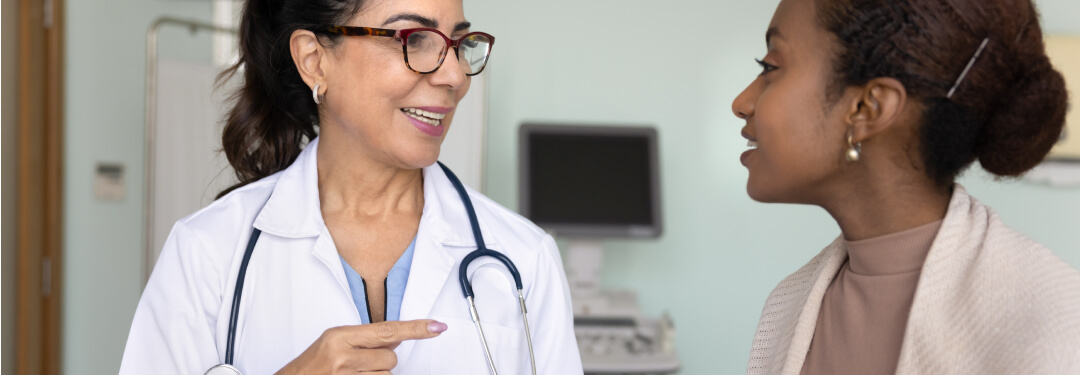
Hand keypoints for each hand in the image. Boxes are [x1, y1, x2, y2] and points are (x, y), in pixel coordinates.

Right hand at [275, 319, 446, 374]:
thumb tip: (397, 339)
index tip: (438, 327)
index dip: (416, 329)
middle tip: (360, 364)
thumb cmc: (311, 366)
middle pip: (390, 359)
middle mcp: (342, 356)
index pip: (387, 330)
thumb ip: (365, 339)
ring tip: (352, 373)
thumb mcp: (333, 343)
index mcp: (339, 336)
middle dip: (382, 362)